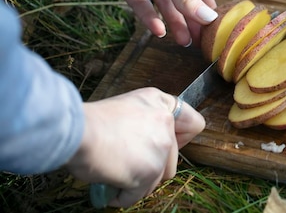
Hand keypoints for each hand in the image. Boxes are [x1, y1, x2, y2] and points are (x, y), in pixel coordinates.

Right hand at [65, 87, 204, 207]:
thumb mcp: (126, 108)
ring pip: (159, 178)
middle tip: (129, 165)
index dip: (181, 138)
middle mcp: (165, 122)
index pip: (194, 124)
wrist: (76, 132)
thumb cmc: (90, 122)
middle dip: (152, 166)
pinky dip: (124, 196)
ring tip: (117, 176)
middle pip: (174, 157)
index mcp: (160, 103)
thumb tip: (144, 146)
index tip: (164, 145)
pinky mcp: (150, 171)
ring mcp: (161, 147)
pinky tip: (110, 190)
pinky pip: (140, 194)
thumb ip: (144, 123)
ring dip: (139, 182)